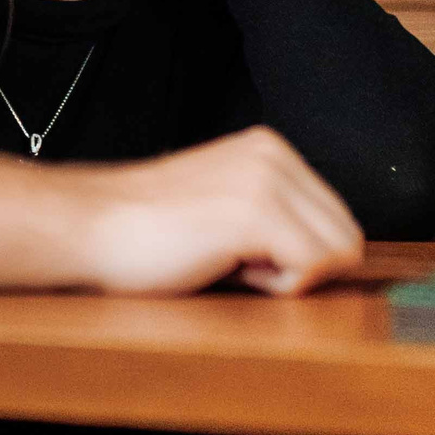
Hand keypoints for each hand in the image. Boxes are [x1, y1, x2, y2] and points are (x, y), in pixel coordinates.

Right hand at [77, 126, 362, 295]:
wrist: (87, 226)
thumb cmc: (144, 230)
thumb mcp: (224, 203)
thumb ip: (275, 213)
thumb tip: (332, 253)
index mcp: (269, 149)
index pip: (337, 218)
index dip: (297, 254)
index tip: (243, 251)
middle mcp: (274, 155)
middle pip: (347, 237)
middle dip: (301, 265)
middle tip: (235, 260)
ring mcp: (266, 180)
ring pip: (338, 254)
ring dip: (289, 276)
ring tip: (229, 260)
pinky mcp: (255, 212)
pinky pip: (312, 269)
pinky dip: (276, 286)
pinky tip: (225, 266)